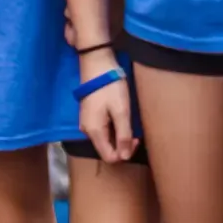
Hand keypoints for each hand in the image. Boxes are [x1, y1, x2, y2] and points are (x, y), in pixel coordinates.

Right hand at [77, 49, 136, 163]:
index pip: (109, 157)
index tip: (135, 138)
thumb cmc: (110, 87)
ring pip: (105, 140)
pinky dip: (113, 129)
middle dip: (122, 145)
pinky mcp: (89, 115)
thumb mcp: (121, 111)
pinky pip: (102, 131)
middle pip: (106, 149)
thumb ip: (124, 136)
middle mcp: (86, 130)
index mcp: (94, 131)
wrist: (96, 64)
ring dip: (118, 136)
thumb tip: (125, 157)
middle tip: (135, 131)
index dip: (125, 153)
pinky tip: (119, 117)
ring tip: (128, 121)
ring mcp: (86, 122)